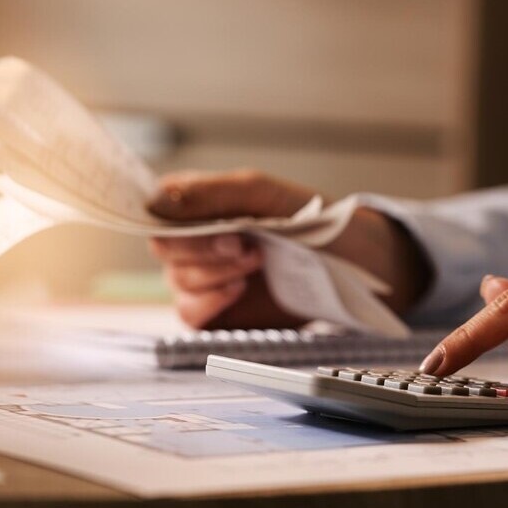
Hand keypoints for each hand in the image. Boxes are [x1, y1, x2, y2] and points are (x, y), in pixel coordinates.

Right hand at [147, 169, 428, 328]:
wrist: (352, 263)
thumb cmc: (310, 219)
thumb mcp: (261, 194)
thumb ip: (209, 193)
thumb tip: (156, 199)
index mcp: (198, 206)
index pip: (155, 211)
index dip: (172, 221)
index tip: (210, 225)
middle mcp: (194, 243)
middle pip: (164, 249)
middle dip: (204, 249)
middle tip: (246, 245)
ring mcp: (204, 279)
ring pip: (177, 283)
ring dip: (214, 274)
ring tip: (255, 263)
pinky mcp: (218, 313)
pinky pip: (191, 315)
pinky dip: (210, 302)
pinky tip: (238, 289)